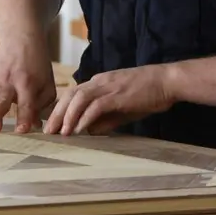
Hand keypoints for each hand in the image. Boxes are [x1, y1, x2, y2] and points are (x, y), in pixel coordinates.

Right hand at [0, 37, 55, 133]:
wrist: (22, 42)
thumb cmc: (37, 68)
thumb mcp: (47, 84)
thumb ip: (42, 106)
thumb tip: (35, 127)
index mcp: (28, 82)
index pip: (26, 102)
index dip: (24, 117)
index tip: (21, 131)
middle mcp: (8, 80)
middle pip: (0, 98)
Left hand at [43, 65, 175, 135]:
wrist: (167, 81)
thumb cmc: (149, 94)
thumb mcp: (124, 109)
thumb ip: (106, 119)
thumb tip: (90, 131)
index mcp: (100, 83)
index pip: (74, 94)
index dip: (61, 109)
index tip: (53, 125)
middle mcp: (100, 81)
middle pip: (70, 95)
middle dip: (57, 113)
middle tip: (48, 131)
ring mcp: (108, 86)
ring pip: (79, 98)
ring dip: (67, 116)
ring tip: (61, 133)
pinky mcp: (117, 94)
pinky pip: (95, 106)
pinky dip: (84, 117)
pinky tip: (79, 130)